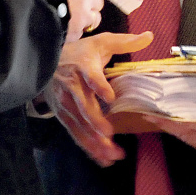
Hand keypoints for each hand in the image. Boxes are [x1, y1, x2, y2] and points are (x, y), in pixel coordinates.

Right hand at [34, 0, 106, 41]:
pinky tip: (62, 29)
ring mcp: (81, 15)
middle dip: (90, 4)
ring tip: (71, 20)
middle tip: (76, 6)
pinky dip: (74, 32)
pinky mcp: (75, 32)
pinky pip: (81, 33)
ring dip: (86, 20)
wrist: (23, 13)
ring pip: (95, 18)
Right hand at [44, 31, 153, 165]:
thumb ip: (125, 42)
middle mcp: (72, 87)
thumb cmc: (79, 53)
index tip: (110, 97)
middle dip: (96, 122)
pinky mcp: (63, 116)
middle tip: (109, 134)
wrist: (46, 61)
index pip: (91, 77)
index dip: (99, 86)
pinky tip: (103, 158)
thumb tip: (149, 36)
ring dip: (95, 140)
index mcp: (83, 67)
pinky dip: (89, 147)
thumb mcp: (101, 42)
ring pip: (80, 124)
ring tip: (111, 153)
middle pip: (83, 106)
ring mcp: (66, 104)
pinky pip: (76, 134)